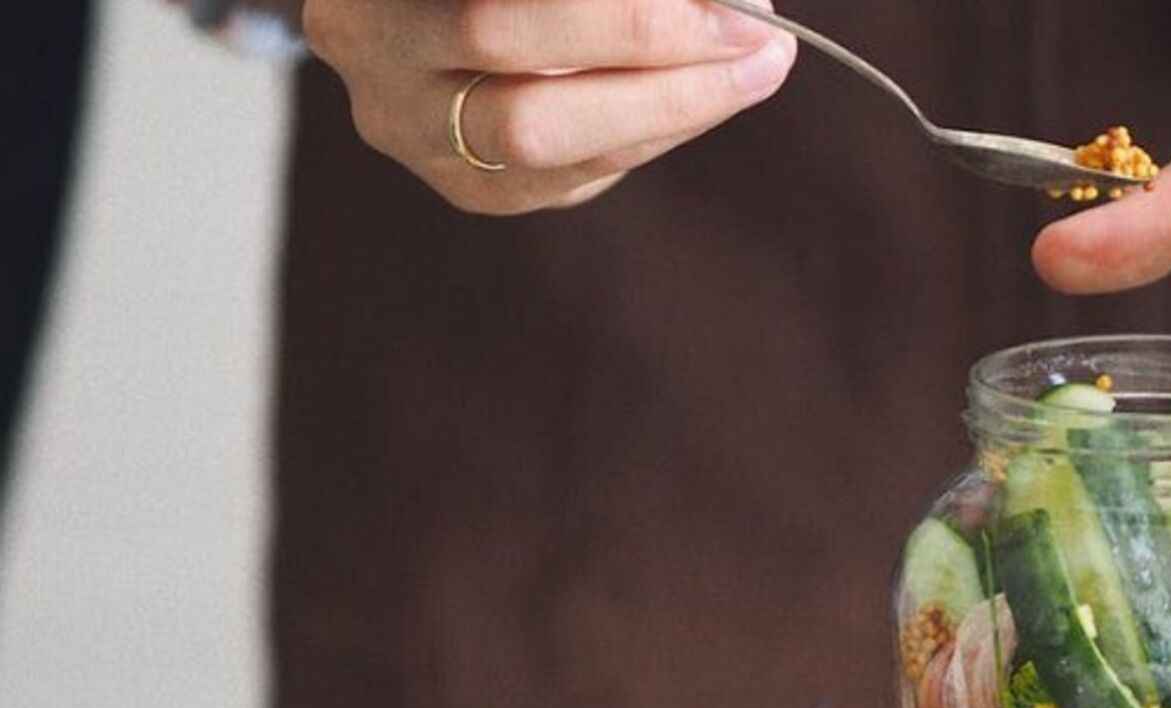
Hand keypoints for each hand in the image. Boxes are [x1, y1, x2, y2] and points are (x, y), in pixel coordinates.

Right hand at [303, 0, 795, 213]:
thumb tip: (723, 2)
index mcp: (374, 3)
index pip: (500, 24)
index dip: (624, 20)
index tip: (730, 2)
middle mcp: (379, 75)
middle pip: (525, 111)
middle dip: (658, 77)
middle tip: (758, 42)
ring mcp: (420, 146)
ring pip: (555, 154)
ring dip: (676, 109)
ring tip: (757, 64)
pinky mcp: (471, 188)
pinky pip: (577, 175)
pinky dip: (654, 129)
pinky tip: (708, 92)